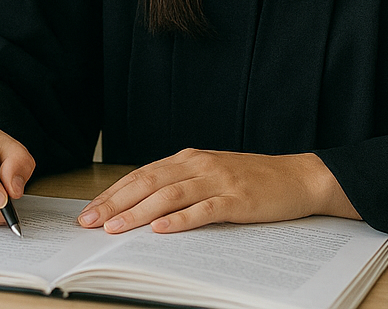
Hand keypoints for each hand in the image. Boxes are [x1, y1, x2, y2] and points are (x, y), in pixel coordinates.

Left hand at [77, 149, 358, 233]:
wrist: (298, 177)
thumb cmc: (253, 179)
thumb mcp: (210, 174)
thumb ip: (181, 184)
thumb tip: (142, 204)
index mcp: (188, 158)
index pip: (141, 175)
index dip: (112, 193)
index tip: (89, 211)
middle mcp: (198, 165)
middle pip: (147, 183)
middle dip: (115, 203)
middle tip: (90, 221)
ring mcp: (217, 181)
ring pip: (169, 195)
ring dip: (138, 213)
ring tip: (115, 228)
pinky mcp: (236, 200)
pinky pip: (202, 210)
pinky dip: (179, 220)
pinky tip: (160, 229)